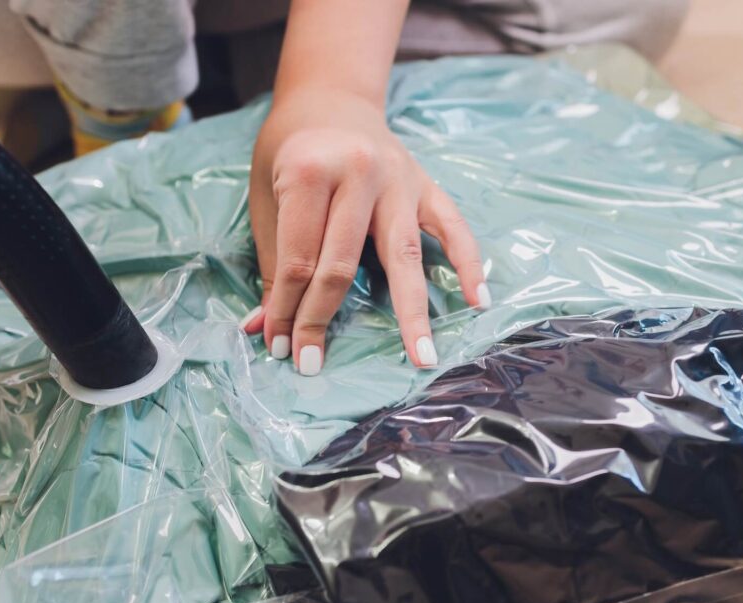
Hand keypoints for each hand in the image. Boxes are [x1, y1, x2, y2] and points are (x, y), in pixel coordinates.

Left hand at [246, 87, 488, 374]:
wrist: (330, 100)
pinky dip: (469, 264)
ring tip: (423, 357)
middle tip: (312, 363)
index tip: (278, 345)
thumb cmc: (291, 151)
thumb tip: (263, 328)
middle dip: (321, 319)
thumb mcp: (267, 197)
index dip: (285, 308)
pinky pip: (454, 229)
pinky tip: (479, 299)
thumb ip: (272, 262)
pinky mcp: (428, 186)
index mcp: (310, 171)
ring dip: (412, 313)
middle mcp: (360, 173)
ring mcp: (400, 180)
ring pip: (403, 257)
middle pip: (342, 264)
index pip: (298, 258)